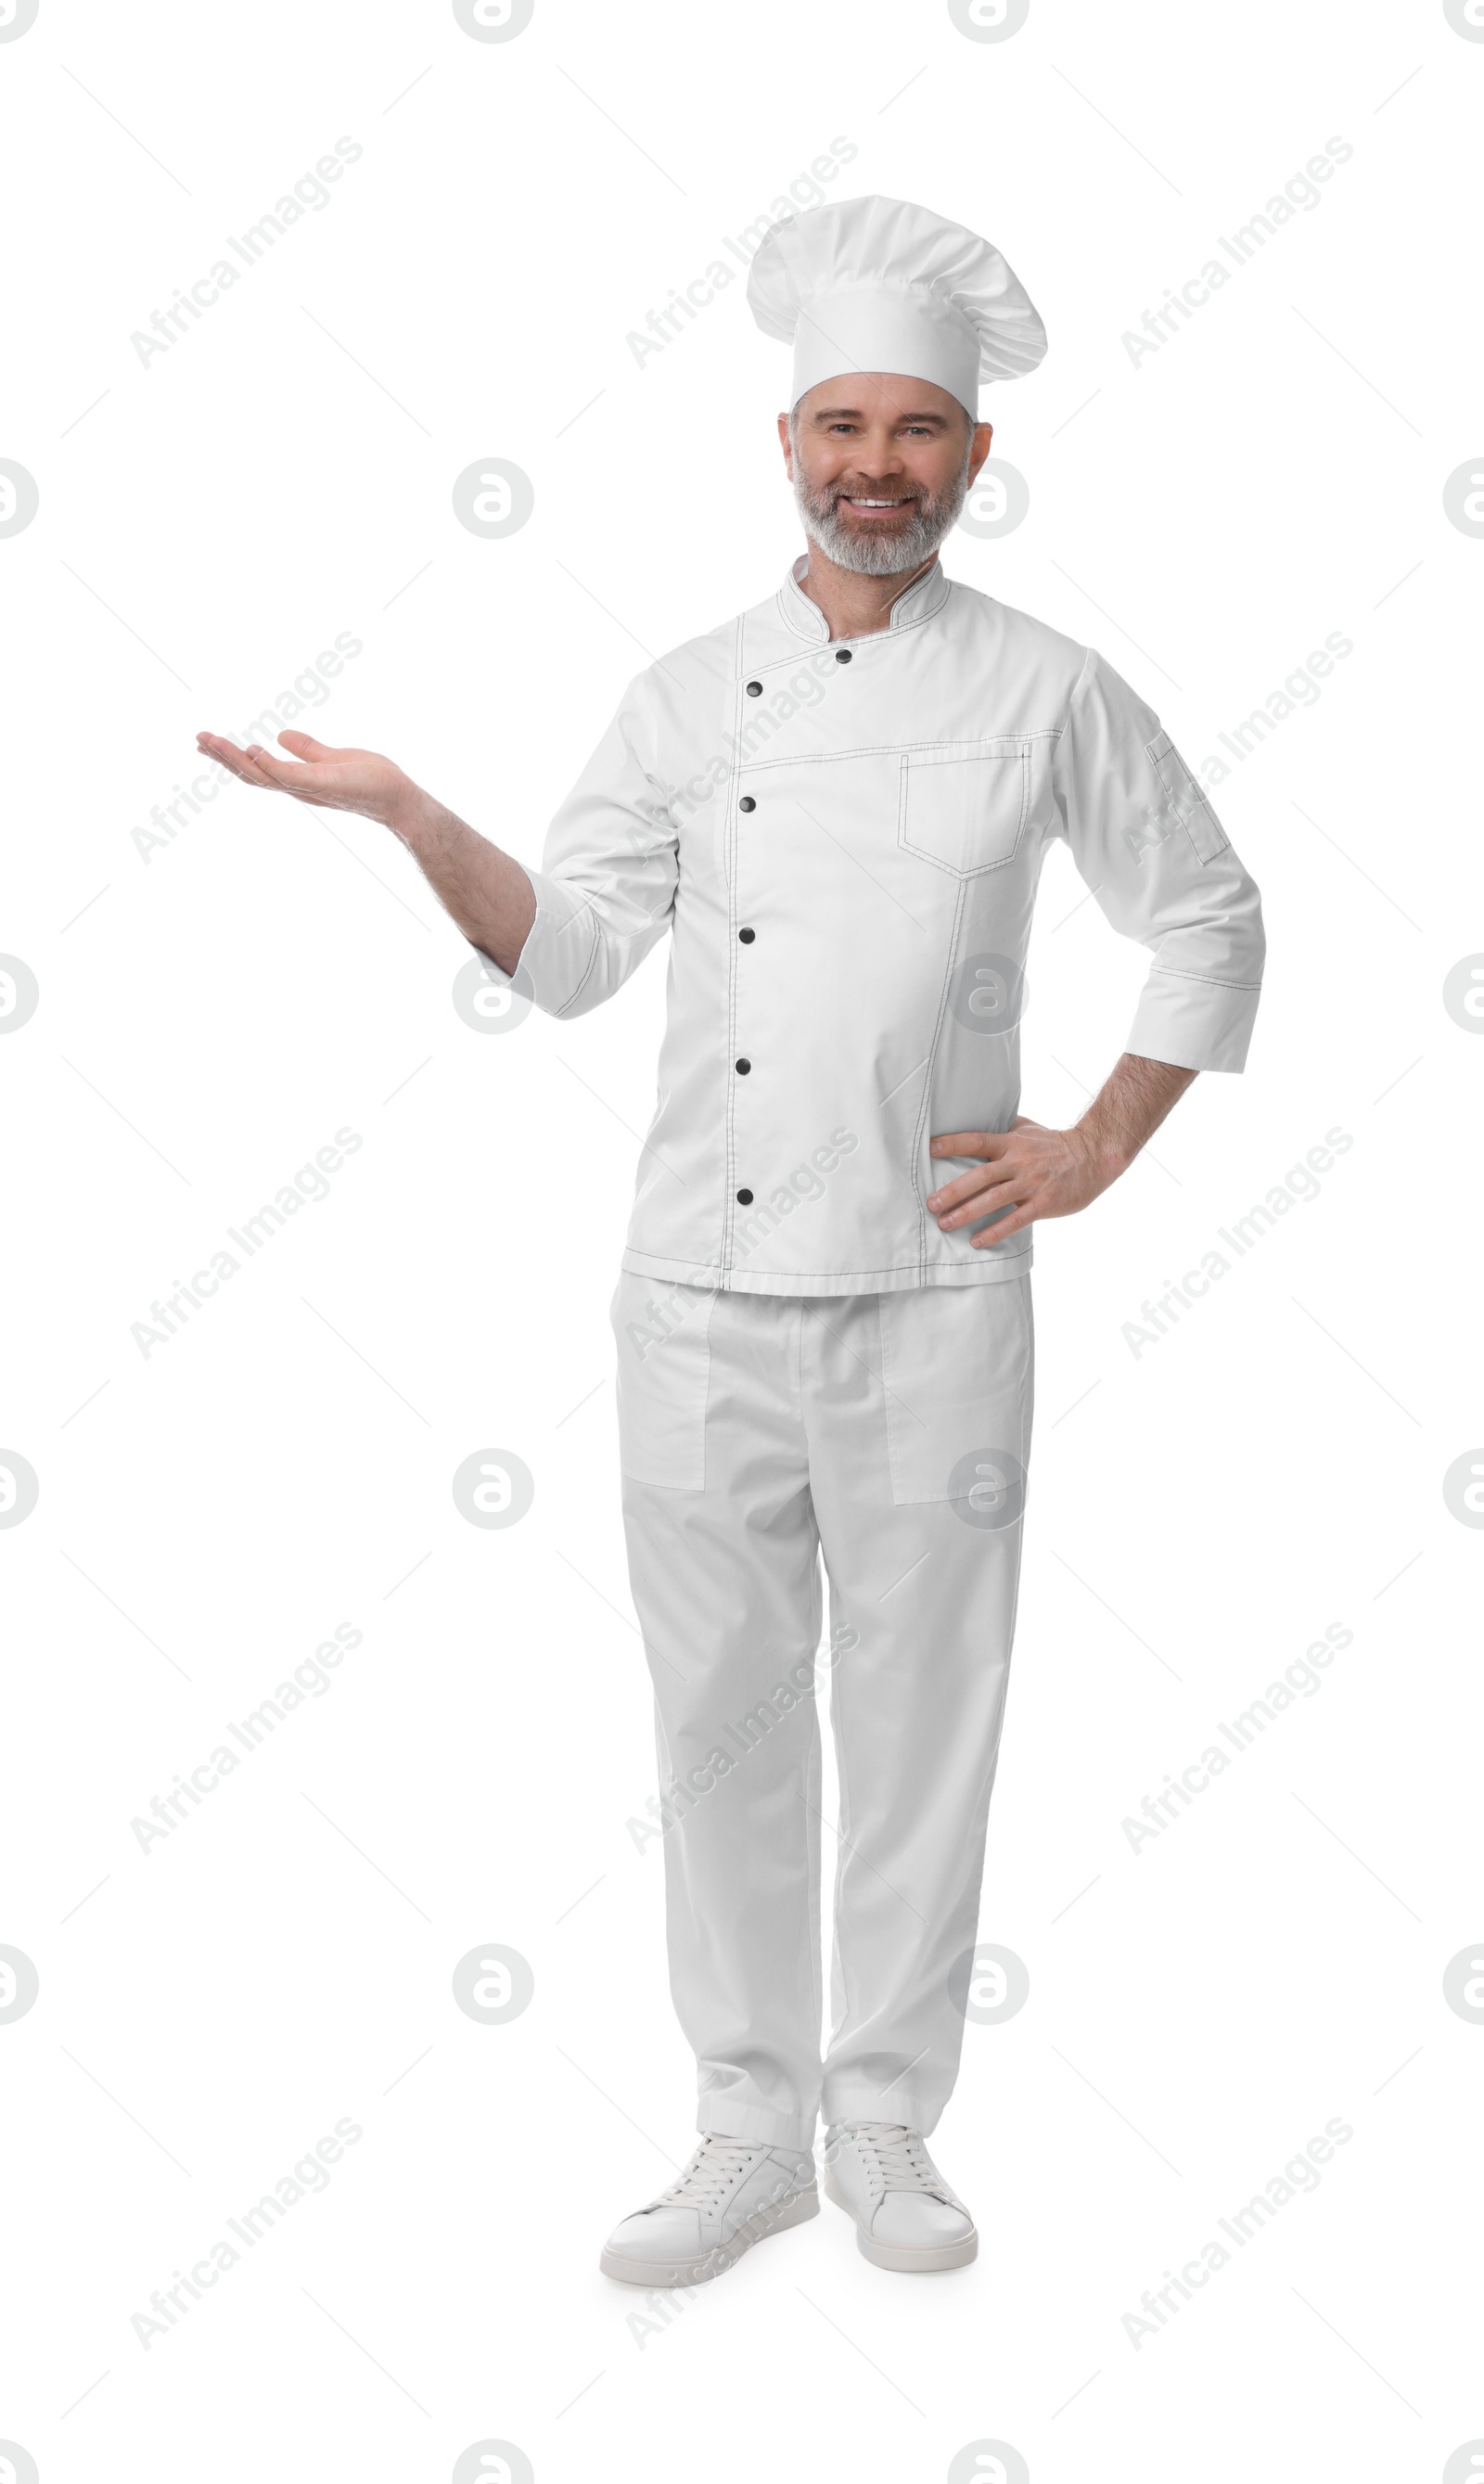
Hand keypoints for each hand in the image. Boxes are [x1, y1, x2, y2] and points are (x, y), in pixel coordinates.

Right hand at [194, 729, 418, 835]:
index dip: (231, 757)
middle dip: (223, 757)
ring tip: (211, 741)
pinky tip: (253, 749)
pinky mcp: (322, 785)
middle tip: (197, 739)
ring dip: (235, 759)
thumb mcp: (333, 756)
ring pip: (262, 776)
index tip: (207, 741)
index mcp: (297, 780)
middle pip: (251, 774)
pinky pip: (289, 776)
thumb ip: (307, 748)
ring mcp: (308, 788)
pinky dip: (270, 765)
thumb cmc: (372, 780)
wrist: (399, 798)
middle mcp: (297, 788)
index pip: (256, 769)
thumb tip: (281, 735)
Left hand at [926, 1115, 1116, 1246]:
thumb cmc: (1054, 1144)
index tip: (929, 1150)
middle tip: (931, 1203)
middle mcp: (1019, 1162)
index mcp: (1012, 1143)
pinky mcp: (1044, 1204)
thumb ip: (1002, 1129)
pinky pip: (1016, 1220)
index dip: (953, 1144)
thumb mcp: (1027, 1129)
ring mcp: (1032, 1184)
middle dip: (953, 1190)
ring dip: (967, 1213)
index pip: (977, 1140)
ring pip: (994, 1199)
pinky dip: (996, 1231)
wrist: (1094, 1157)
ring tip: (945, 1224)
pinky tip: (978, 1241)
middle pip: (980, 1175)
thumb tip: (974, 1120)